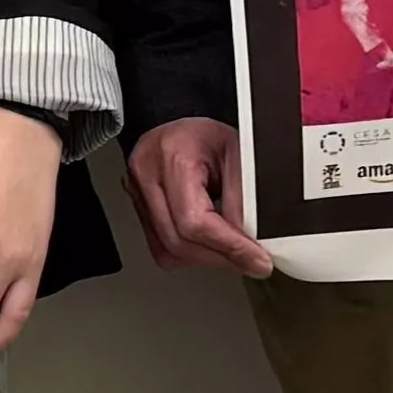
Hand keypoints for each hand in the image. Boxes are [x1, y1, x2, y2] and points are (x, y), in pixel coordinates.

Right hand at [126, 117, 271, 278]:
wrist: (184, 131)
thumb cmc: (210, 137)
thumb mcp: (239, 158)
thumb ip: (243, 202)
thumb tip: (252, 245)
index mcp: (172, 155)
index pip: (195, 220)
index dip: (229, 247)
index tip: (257, 260)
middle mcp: (146, 174)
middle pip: (178, 240)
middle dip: (220, 258)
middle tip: (251, 262)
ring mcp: (136, 192)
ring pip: (168, 250)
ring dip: (205, 260)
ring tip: (232, 253)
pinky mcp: (138, 208)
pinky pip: (160, 247)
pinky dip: (189, 254)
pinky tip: (208, 246)